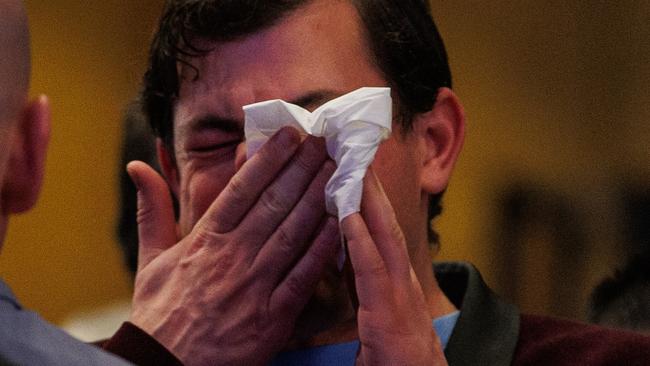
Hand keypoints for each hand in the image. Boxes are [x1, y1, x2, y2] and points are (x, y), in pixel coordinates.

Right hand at [127, 128, 339, 365]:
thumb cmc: (159, 310)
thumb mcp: (149, 257)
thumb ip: (151, 209)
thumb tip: (136, 166)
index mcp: (205, 240)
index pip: (241, 190)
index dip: (269, 159)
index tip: (290, 135)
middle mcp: (232, 257)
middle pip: (274, 204)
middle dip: (301, 169)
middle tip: (324, 142)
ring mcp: (254, 286)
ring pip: (292, 233)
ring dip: (317, 198)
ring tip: (336, 170)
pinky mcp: (272, 316)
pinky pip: (302, 276)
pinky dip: (322, 249)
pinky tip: (339, 224)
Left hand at [341, 169, 446, 365]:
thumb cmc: (393, 352)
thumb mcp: (375, 308)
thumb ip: (359, 278)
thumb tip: (338, 249)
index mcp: (392, 275)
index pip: (378, 226)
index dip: (367, 194)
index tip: (353, 162)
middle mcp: (399, 276)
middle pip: (383, 220)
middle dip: (369, 183)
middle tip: (352, 146)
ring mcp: (398, 292)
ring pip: (382, 234)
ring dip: (367, 199)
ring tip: (352, 165)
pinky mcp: (389, 313)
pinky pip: (371, 269)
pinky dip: (359, 238)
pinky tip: (347, 214)